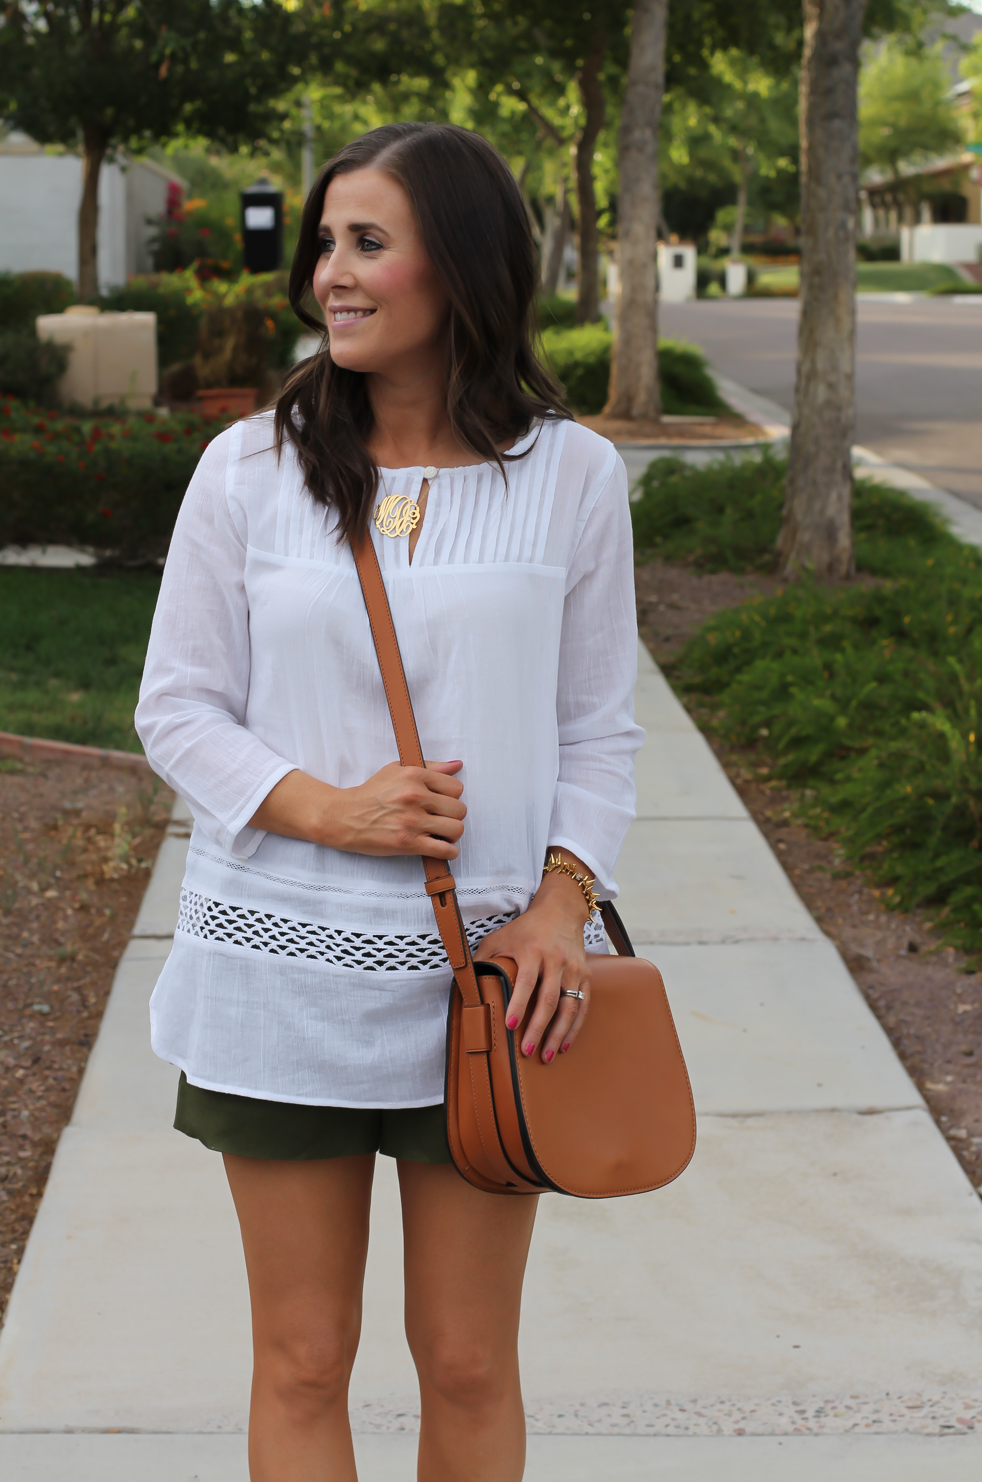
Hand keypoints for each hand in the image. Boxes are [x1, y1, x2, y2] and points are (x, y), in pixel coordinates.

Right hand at [249, 760, 464, 857]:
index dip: (451, 796)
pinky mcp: (408, 843)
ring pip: (456, 829)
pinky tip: (441, 848)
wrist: (345, 817)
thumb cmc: (371, 793)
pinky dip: (448, 852)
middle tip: (440, 819)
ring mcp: (412, 821)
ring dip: (451, 834)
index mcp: (414, 776)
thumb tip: (457, 765)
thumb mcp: (396, 770)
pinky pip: (444, 850)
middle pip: (460, 809)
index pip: (456, 787)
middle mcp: (415, 796)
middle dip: (452, 816)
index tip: (441, 802)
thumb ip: (430, 767)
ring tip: (441, 833)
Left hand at [476, 864, 590, 1064]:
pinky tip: (565, 1044)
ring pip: (569, 1006)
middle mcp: (556, 960)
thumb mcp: (499, 937)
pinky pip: (583, 1005)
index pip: (526, 981)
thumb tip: (467, 985)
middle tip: (526, 1050)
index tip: (510, 1025)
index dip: (518, 1004)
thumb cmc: (525, 929)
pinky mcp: (585, 975)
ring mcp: (573, 969)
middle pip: (549, 999)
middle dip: (538, 1028)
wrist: (560, 911)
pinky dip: (574, 1027)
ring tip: (547, 1056)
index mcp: (532, 951)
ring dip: (558, 1034)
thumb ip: (483, 959)